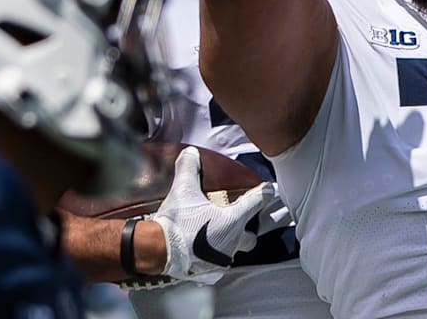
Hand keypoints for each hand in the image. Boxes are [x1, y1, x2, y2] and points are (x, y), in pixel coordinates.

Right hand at [149, 147, 273, 282]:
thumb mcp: (182, 190)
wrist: (157, 251)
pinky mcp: (209, 272)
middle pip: (250, 237)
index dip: (264, 193)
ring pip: (232, 252)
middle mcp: (232, 242)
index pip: (257, 203)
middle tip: (235, 221)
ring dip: (226, 244)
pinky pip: (216, 264)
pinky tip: (199, 250)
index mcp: (232, 221)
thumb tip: (190, 153)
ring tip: (212, 235)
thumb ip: (189, 169)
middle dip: (247, 230)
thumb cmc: (176, 222)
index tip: (269, 189)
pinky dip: (210, 257)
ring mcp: (221, 260)